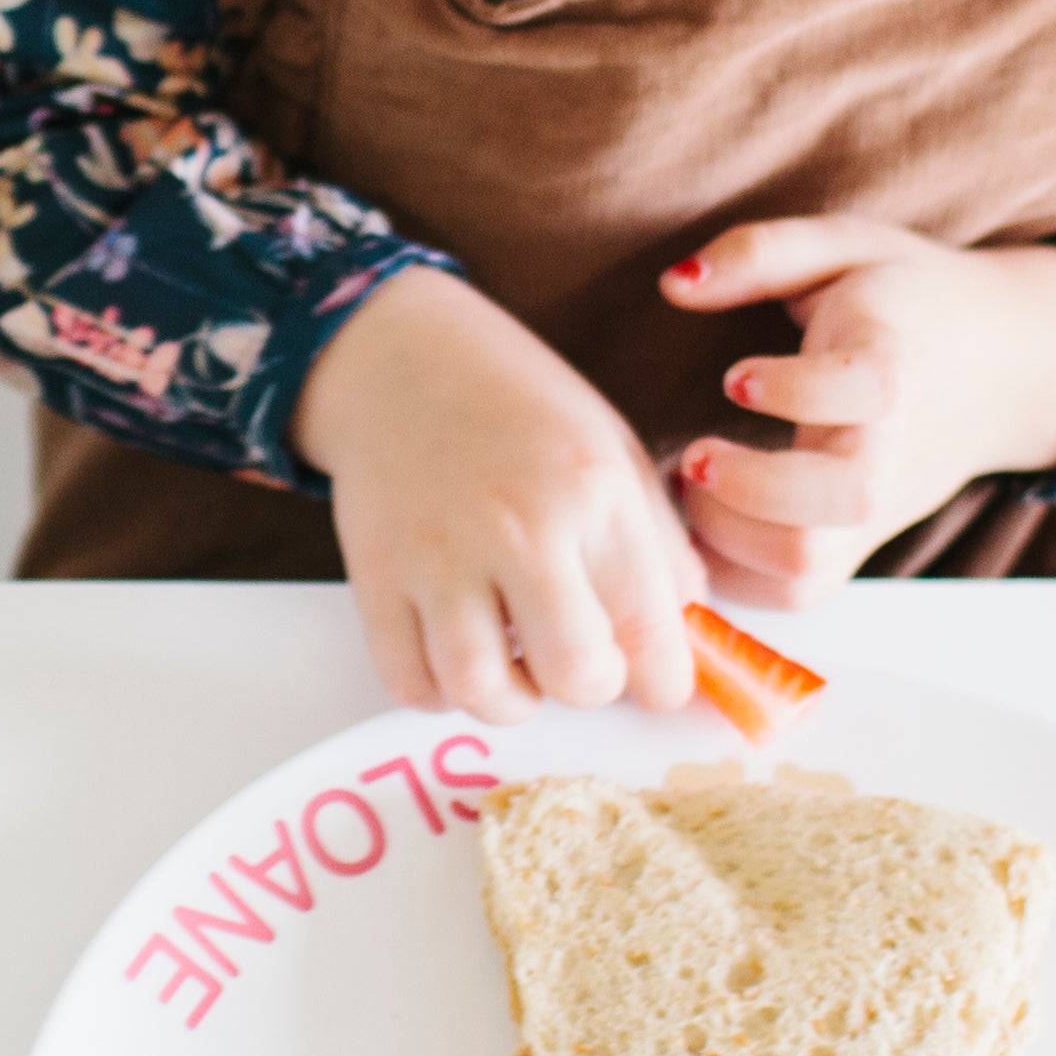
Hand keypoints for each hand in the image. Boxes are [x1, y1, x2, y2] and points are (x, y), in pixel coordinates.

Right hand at [290, 264, 703, 720]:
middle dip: (588, 686)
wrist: (396, 356)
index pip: (654, 638)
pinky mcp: (375, 576)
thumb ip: (655, 546)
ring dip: (511, 699)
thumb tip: (680, 638)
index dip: (664, 682)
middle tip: (577, 656)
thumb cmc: (516, 402)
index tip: (652, 675)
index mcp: (594, 494)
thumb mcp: (612, 451)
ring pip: (484, 692)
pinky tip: (457, 654)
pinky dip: (439, 690)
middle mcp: (518, 529)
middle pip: (576, 678)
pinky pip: (408, 681)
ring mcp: (438, 556)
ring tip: (515, 663)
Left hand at [662, 217, 1055, 606]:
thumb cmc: (906, 297)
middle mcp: (890, 446)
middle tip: (693, 454)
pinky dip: (731, 575)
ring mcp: (876, 505)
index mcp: (891, 361)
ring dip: (726, 537)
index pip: (864, 388)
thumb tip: (674, 282)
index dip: (795, 388)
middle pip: (841, 498)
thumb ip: (760, 253)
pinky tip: (694, 522)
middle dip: (751, 486)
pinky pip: (795, 589)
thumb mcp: (843, 245)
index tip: (735, 377)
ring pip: (810, 561)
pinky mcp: (858, 540)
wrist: (1008, 363)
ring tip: (685, 487)